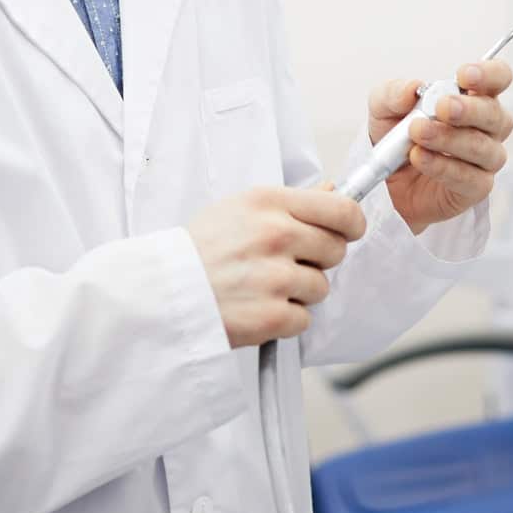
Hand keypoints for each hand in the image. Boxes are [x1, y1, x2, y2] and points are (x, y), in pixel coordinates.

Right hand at [186, 185, 366, 347]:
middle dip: (318, 260)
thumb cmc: (199, 249)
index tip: (348, 231)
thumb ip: (289, 203)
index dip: (351, 223)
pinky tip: (256, 307)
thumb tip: (332, 192)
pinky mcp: (270, 316)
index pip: (341, 209)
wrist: (160, 291)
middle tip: (286, 264)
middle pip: (335, 250)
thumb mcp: (239, 208)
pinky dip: (284, 320)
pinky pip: (303, 319)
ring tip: (262, 287)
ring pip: (321, 287)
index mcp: (269, 203)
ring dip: (298, 292)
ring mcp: (274, 277)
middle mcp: (276, 235)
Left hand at [367, 60, 512, 235]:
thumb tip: (411, 88)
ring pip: (482, 147)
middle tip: (441, 107)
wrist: (387, 178)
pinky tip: (420, 157)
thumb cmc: (398, 134)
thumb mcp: (384, 108)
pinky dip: (442, 166)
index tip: (464, 75)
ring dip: (449, 138)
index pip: (498, 78)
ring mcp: (486, 159)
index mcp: (474, 97)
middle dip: (469, 109)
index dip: (489, 74)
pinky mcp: (476, 187)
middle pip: (496, 114)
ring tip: (418, 132)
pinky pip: (469, 178)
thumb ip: (394, 93)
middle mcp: (487, 127)